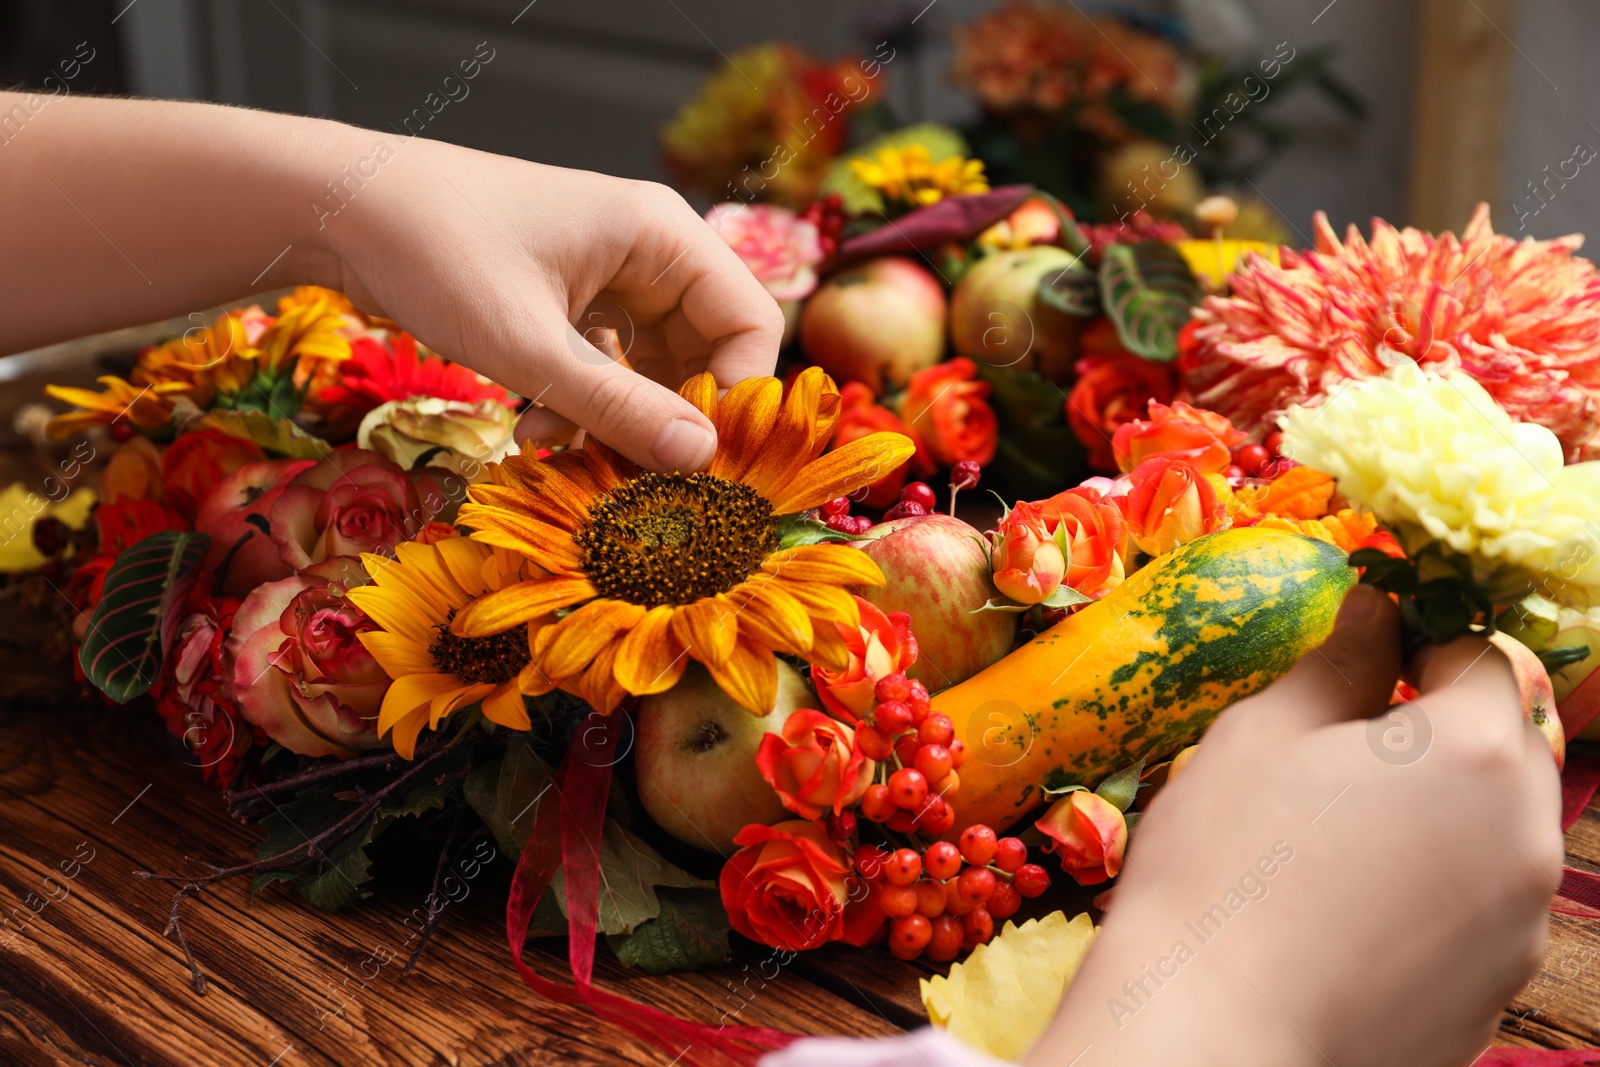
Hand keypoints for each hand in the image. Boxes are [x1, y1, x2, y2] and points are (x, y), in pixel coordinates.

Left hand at [320, 139, 783, 470]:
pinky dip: (578, 405)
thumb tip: (702, 460)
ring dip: (615, 420)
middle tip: (631, 476)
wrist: (339, 207)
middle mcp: (647, 252)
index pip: (749, 322)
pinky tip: (531, 428)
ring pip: (650, 368)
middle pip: (704, 353)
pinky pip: (602, 366)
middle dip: (667, 419)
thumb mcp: (528, 345)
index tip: (696, 459)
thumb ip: (618, 406)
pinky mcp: (568, 301)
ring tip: (562, 453)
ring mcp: (608, 277)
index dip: (735, 396)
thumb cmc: (435, 251)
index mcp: (661, 234)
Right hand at [1029, 585, 1561, 1066]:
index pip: (1479, 654)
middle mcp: (1528, 837)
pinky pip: (1476, 908)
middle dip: (1432, 732)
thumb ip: (1338, 659)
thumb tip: (1374, 607)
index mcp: (1478, 751)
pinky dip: (1428, 890)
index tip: (1353, 664)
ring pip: (1491, 830)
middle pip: (1501, 745)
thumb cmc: (1225, 869)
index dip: (1415, 643)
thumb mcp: (1264, 734)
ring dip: (1433, 812)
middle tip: (1329, 755)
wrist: (1211, 1038)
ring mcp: (1521, 927)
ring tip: (1329, 842)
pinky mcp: (1495, 995)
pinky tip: (1341, 911)